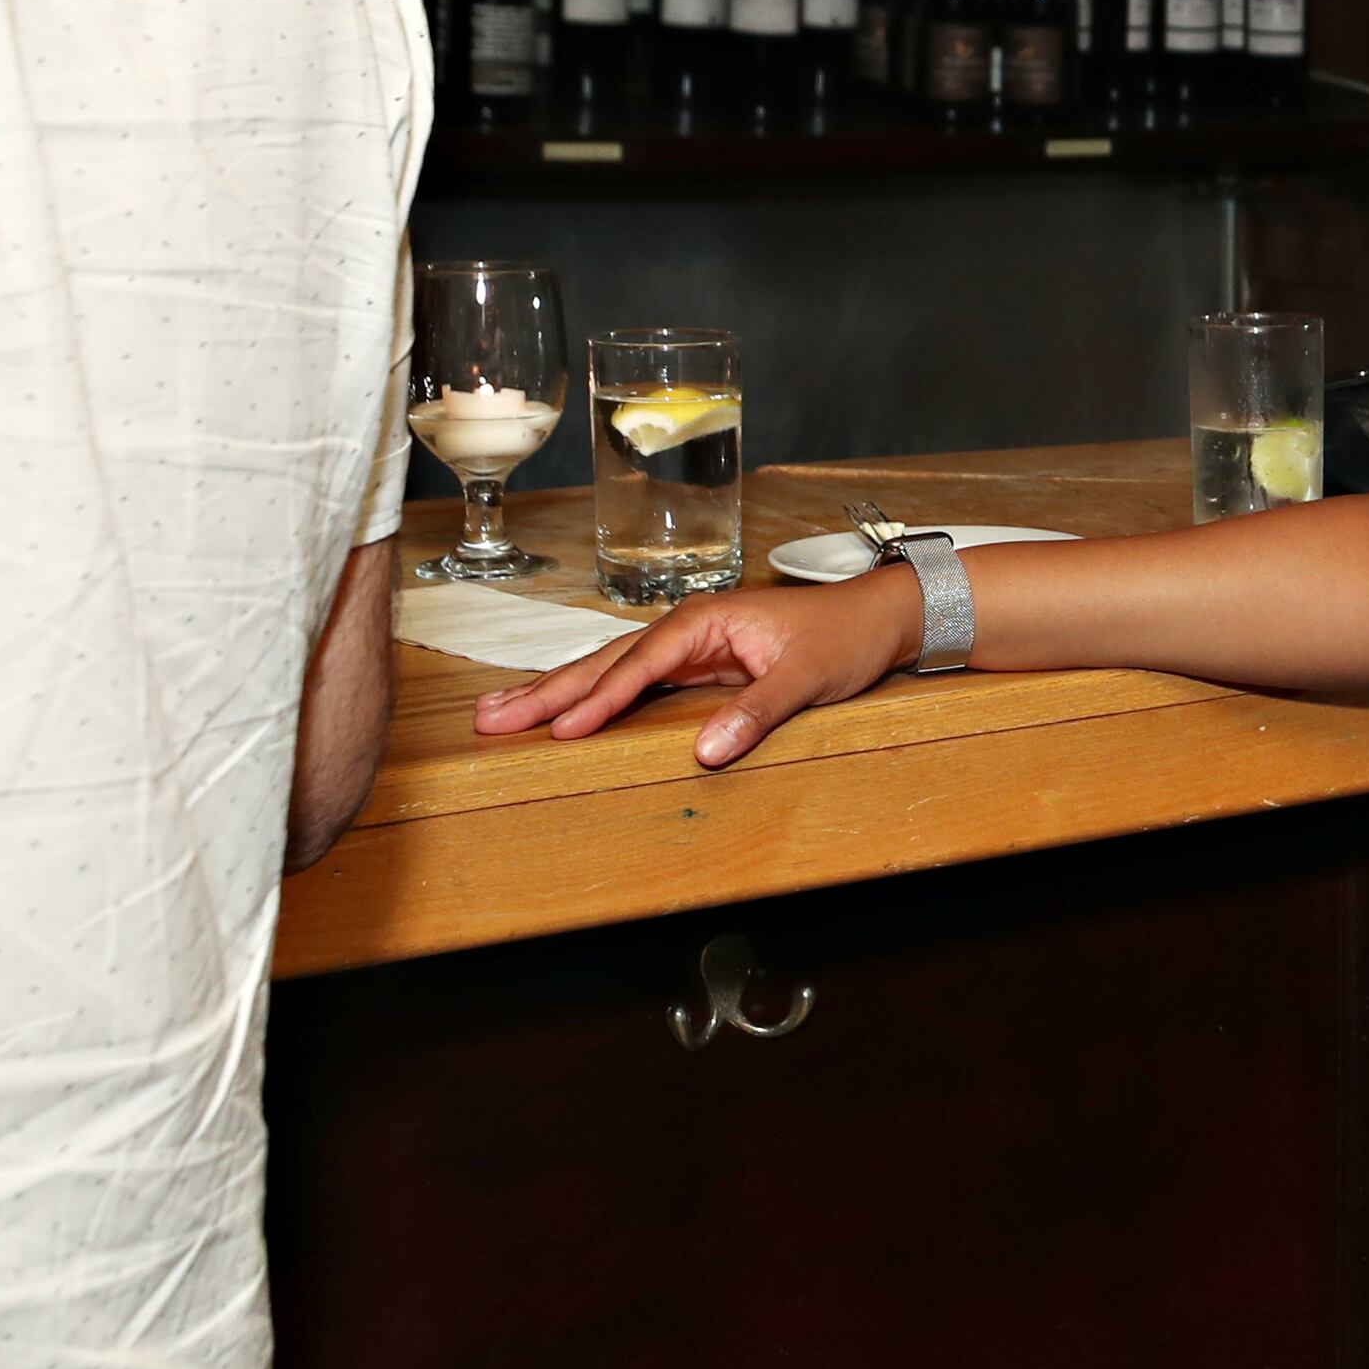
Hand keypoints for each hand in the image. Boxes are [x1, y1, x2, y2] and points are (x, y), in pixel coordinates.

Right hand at [472, 570, 918, 767]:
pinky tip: (560, 712)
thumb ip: (756, 712)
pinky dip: (592, 696)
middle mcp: (687, 628)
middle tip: (490, 720)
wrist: (878, 618)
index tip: (562, 729)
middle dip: (548, 692)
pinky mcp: (695, 664)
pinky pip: (631, 681)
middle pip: (606, 662)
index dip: (600, 699)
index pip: (641, 665)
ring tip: (498, 714)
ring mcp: (687, 646)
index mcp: (705, 620)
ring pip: (609, 670)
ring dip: (555, 692)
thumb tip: (707, 750)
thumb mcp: (807, 678)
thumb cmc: (844, 637)